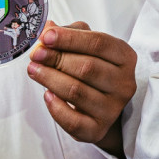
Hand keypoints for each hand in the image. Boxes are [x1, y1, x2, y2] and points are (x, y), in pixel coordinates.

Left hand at [26, 21, 135, 156]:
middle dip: (56, 59)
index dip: (70, 39)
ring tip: (33, 70)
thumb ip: (70, 34)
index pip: (99, 43)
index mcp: (125, 57)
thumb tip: (47, 28)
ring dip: (50, 79)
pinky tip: (46, 95)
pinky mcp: (98, 130)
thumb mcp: (87, 46)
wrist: (102, 107)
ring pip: (77, 92)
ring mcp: (113, 109)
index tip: (46, 37)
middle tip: (35, 54)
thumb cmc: (94, 69)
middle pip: (87, 67)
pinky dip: (56, 108)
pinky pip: (73, 121)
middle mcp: (124, 84)